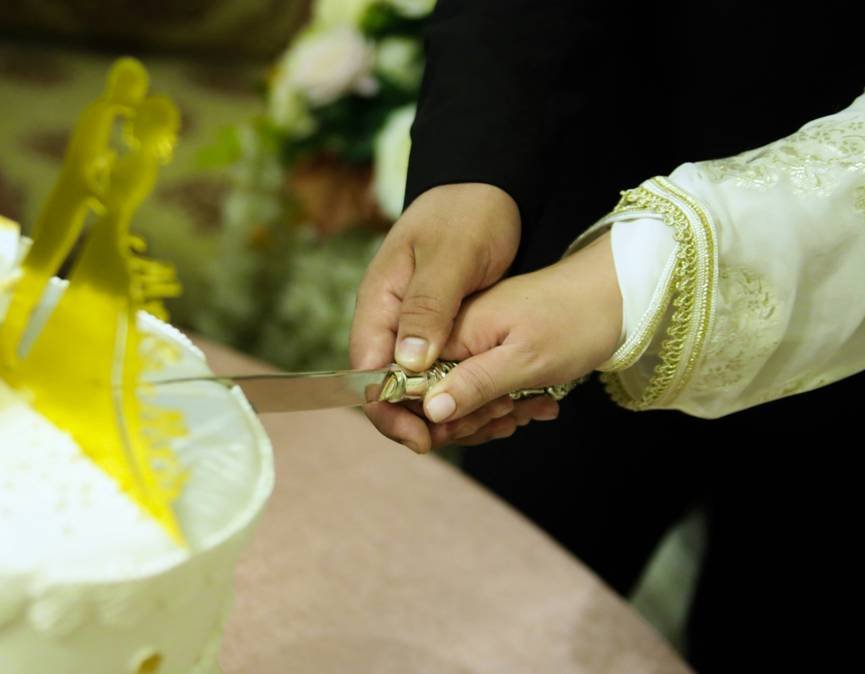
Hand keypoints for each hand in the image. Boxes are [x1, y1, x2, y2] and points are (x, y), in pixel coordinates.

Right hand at [350, 182, 519, 451]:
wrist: (492, 188)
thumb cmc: (468, 213)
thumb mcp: (450, 256)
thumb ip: (427, 306)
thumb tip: (407, 364)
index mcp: (379, 302)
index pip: (367, 372)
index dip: (388, 411)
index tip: (421, 437)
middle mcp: (391, 321)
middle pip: (389, 388)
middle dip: (420, 419)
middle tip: (463, 438)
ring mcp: (416, 327)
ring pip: (419, 386)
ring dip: (447, 410)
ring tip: (490, 424)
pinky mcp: (443, 330)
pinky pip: (444, 372)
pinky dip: (465, 392)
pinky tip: (496, 404)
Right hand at [421, 232, 622, 445]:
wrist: (616, 289)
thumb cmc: (574, 317)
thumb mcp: (525, 357)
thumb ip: (473, 383)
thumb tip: (429, 411)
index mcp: (444, 326)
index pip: (394, 378)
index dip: (405, 415)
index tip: (435, 439)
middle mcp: (446, 334)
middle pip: (421, 397)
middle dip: (460, 420)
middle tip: (506, 415)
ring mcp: (466, 342)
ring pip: (454, 401)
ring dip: (489, 416)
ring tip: (530, 408)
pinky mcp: (487, 350)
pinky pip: (480, 391)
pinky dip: (505, 404)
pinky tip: (537, 403)